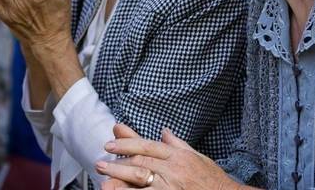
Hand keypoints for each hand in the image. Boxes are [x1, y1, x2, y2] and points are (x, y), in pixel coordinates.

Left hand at [97, 125, 240, 189]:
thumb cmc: (213, 180)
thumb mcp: (197, 157)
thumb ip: (177, 144)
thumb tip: (164, 130)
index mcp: (179, 155)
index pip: (148, 145)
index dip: (127, 142)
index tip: (111, 142)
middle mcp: (174, 168)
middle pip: (141, 160)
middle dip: (118, 160)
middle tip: (101, 161)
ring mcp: (172, 185)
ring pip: (140, 177)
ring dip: (120, 177)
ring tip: (103, 179)